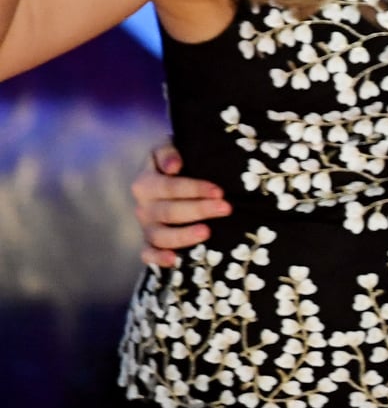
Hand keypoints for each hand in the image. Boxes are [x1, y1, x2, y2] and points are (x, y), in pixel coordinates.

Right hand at [132, 143, 229, 266]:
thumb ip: (168, 151)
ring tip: (207, 232)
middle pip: (168, 212)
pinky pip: (147, 254)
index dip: (194, 189)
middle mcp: (143, 207)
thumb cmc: (178, 161)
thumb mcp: (169, 147)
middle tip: (226, 208)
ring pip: (159, 235)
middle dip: (199, 210)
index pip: (169, 187)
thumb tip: (173, 166)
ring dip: (183, 235)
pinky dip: (157, 259)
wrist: (171, 176)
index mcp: (145, 183)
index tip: (219, 191)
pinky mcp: (150, 243)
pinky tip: (174, 260)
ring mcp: (146, 227)